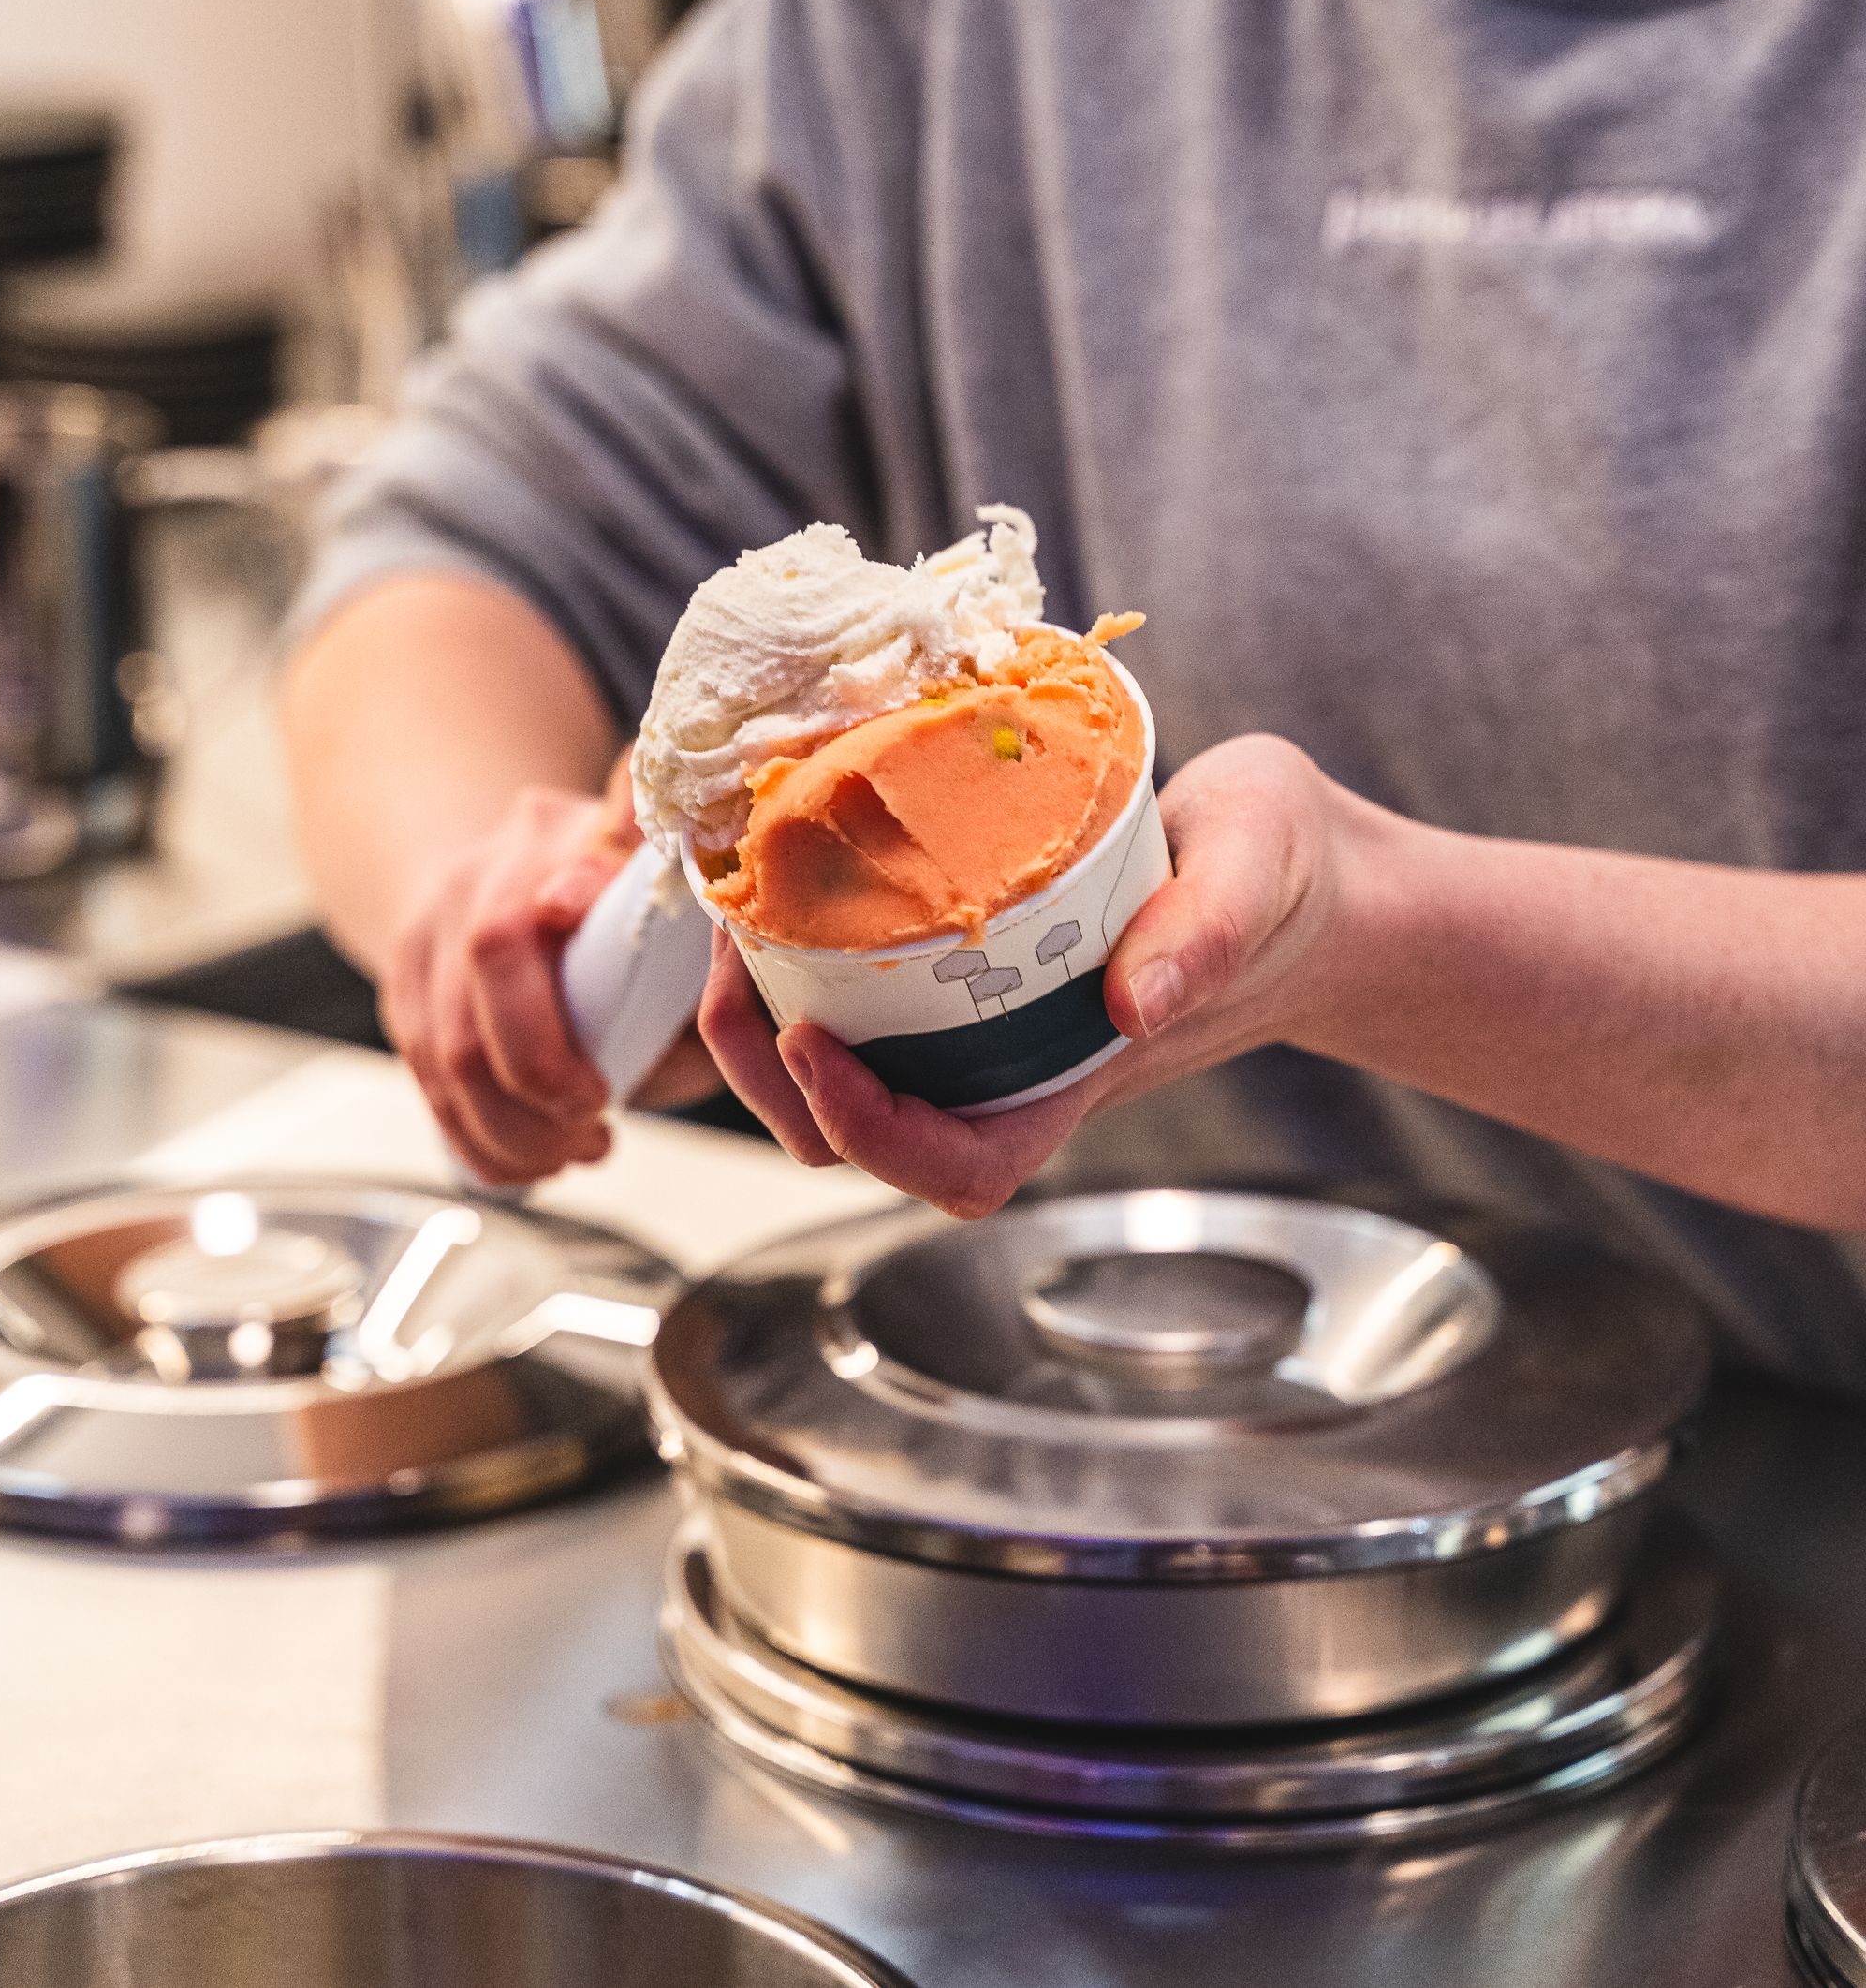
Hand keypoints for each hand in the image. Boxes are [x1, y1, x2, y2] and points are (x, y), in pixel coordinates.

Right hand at [383, 758, 718, 1183]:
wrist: (493, 883)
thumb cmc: (610, 915)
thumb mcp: (659, 908)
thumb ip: (689, 957)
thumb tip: (721, 1024)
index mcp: (563, 838)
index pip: (565, 857)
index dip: (576, 893)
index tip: (592, 946)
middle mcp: (485, 873)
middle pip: (491, 960)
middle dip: (545, 1065)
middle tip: (598, 1117)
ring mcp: (430, 932)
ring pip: (449, 1045)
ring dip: (516, 1124)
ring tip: (579, 1148)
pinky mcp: (401, 990)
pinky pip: (426, 1083)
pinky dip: (480, 1140)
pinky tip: (532, 1162)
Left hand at [697, 734, 1354, 1216]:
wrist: (1305, 869)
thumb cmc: (1288, 880)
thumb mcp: (1259, 874)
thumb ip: (1207, 931)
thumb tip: (1133, 1003)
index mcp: (1080, 1076)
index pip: (960, 1167)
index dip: (870, 1134)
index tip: (809, 1041)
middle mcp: (1018, 1067)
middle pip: (867, 1136)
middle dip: (772, 1075)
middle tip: (730, 953)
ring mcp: (988, 1024)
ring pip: (850, 1068)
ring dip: (768, 1014)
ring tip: (735, 911)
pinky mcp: (972, 967)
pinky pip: (866, 991)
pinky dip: (805, 952)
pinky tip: (782, 872)